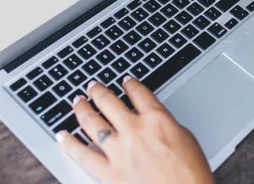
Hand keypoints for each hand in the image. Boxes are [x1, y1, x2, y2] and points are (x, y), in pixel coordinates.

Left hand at [56, 77, 213, 183]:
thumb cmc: (191, 173)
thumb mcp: (186, 138)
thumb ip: (166, 125)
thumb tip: (155, 121)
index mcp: (157, 119)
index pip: (139, 93)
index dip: (130, 84)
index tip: (125, 81)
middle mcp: (135, 130)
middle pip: (110, 102)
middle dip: (99, 91)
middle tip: (93, 86)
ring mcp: (119, 151)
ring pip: (92, 123)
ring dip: (82, 109)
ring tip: (77, 102)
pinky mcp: (109, 173)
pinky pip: (83, 155)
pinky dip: (69, 144)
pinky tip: (62, 135)